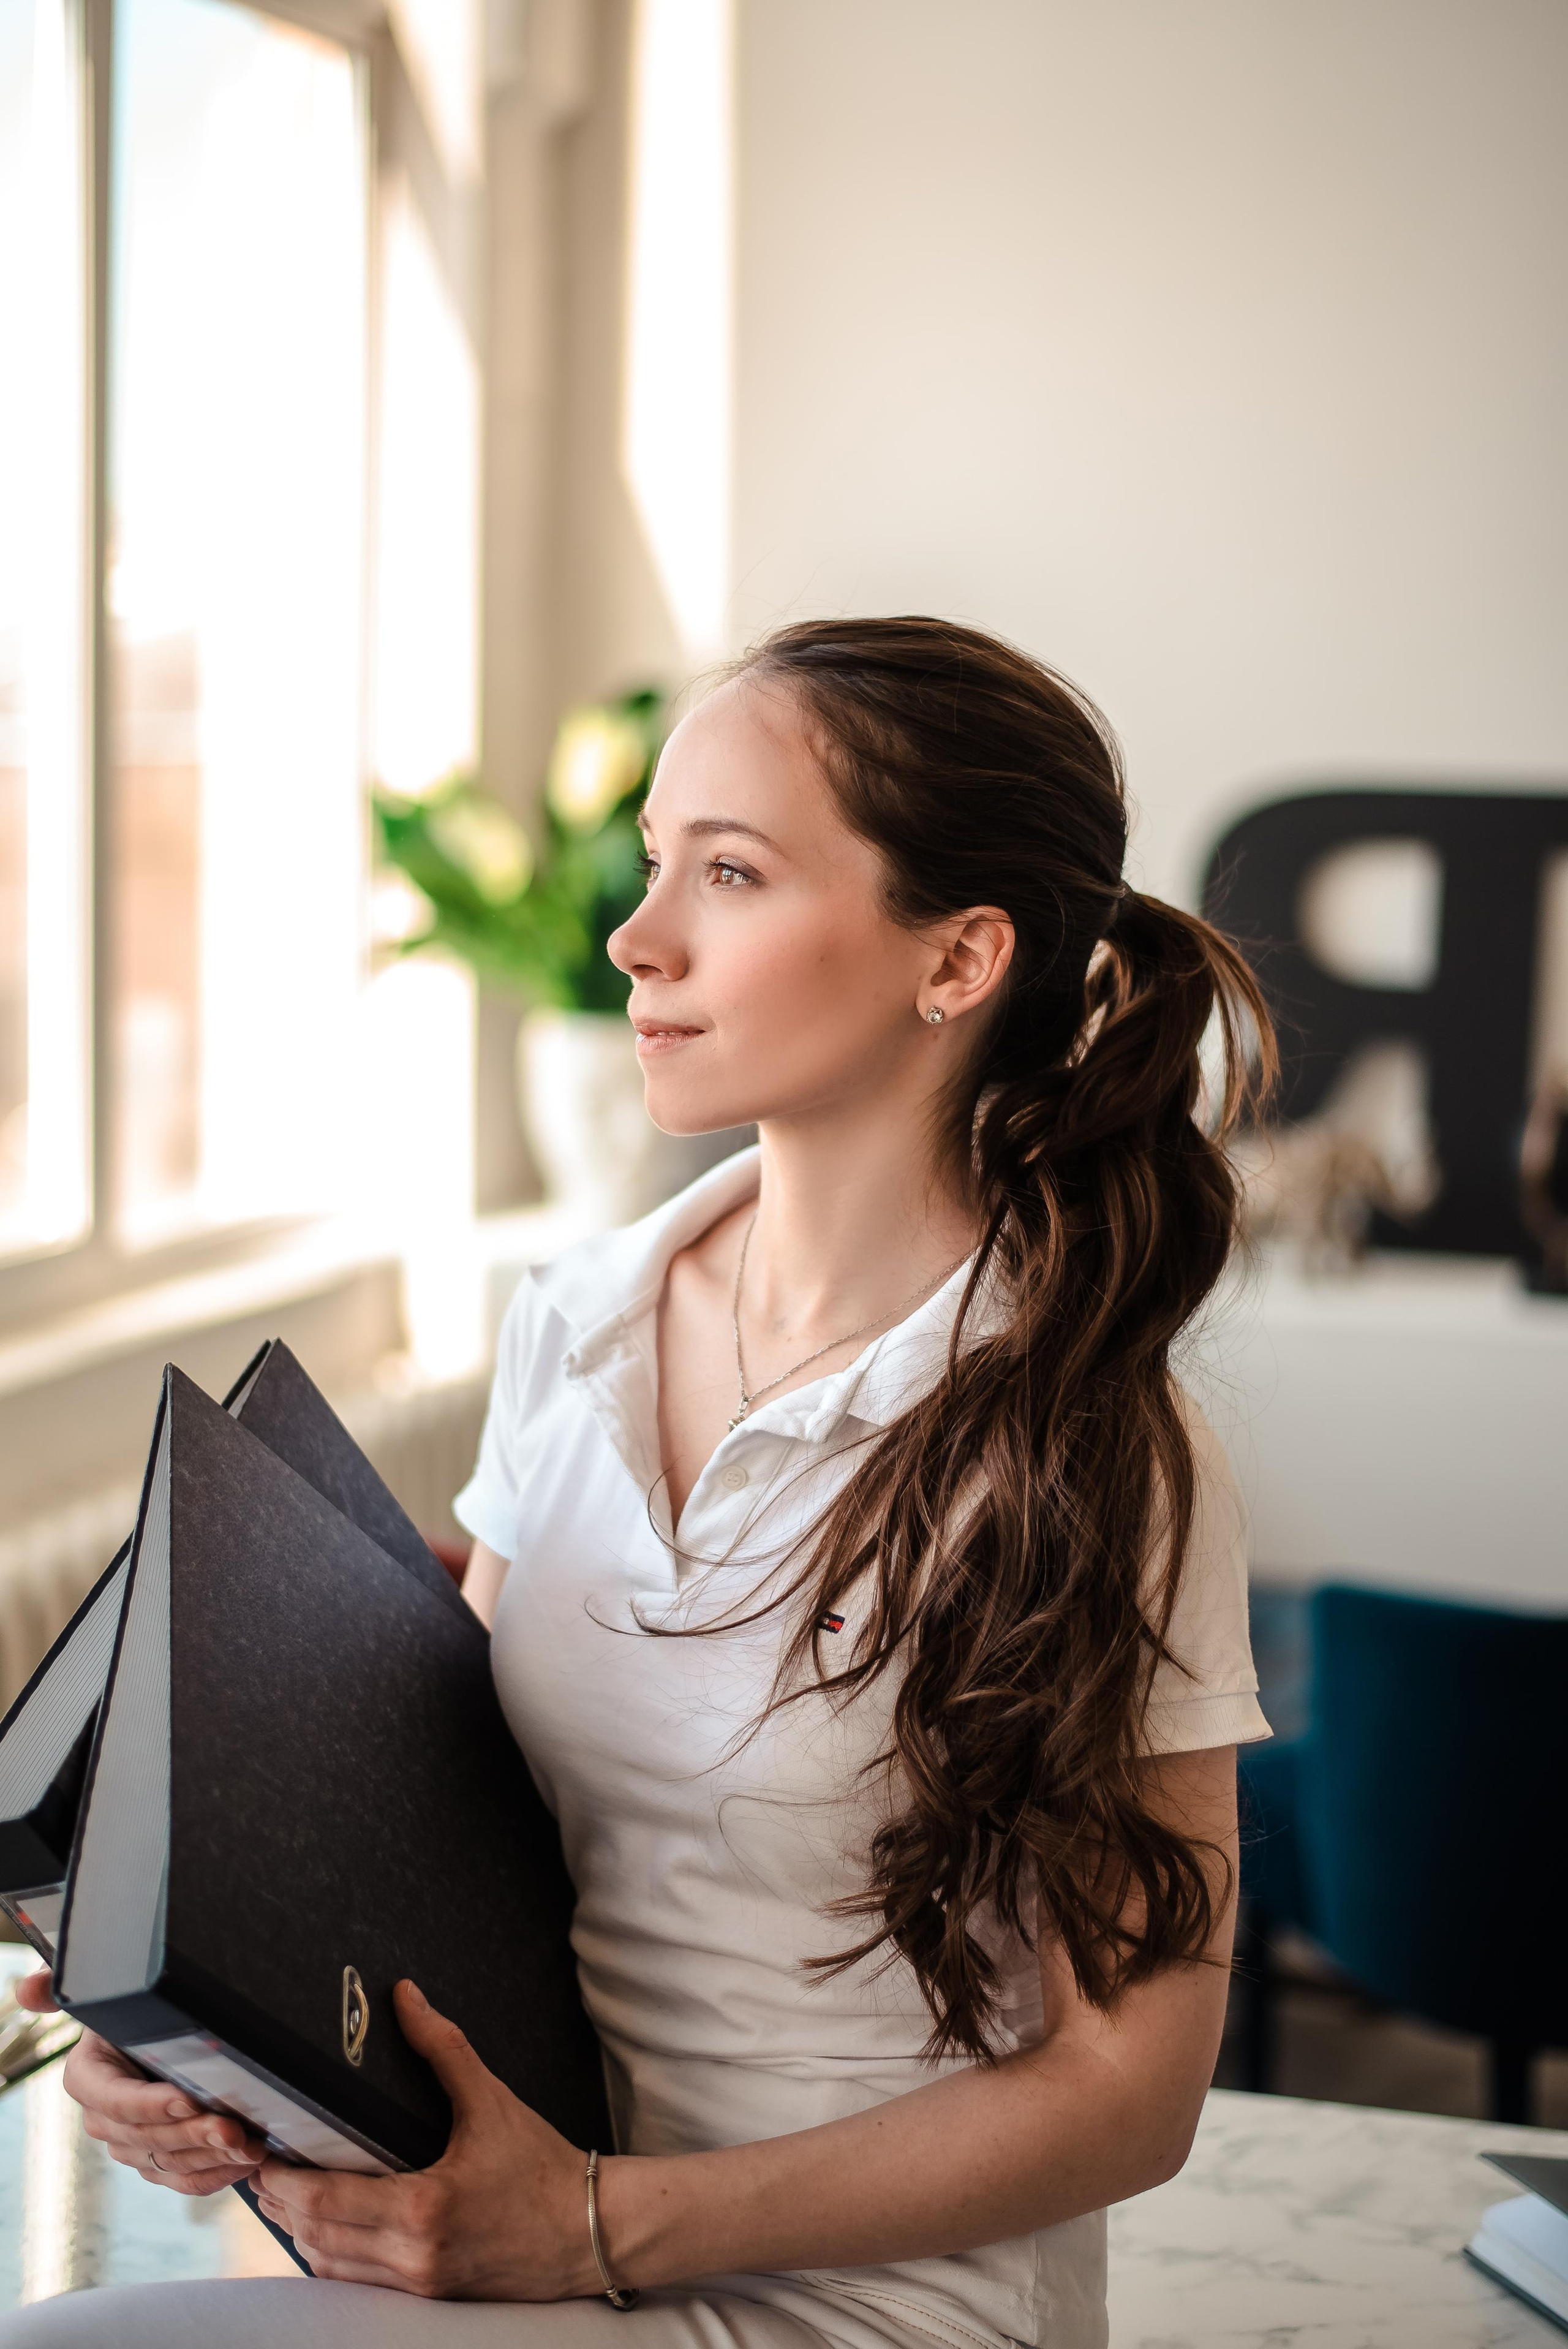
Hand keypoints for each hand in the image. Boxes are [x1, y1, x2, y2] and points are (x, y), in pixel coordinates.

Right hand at [15, 1968, 268, 2194]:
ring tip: (250, 2146)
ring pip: (169, 2162)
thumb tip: (28, 1988)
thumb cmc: (136, 2008)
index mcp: (87, 2079)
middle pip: (147, 2136)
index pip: (115, 2100)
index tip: (187, 2097)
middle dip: (192, 2133)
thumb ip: (63, 1988)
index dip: (149, 2104)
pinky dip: (215, 2174)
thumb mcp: (108, 1993)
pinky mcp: (157, 2160)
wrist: (161, 2034)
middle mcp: (104, 2119)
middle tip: (233, 2128)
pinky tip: (243, 2164)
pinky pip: (183, 2179)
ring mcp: (130, 2145)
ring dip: (211, 2156)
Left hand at [255, 1980, 600, 2298]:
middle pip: (316, 2237)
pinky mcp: (430, 2297)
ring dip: (302, 2234)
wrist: (588, 2231)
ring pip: (332, 2266)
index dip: (283, 2182)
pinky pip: (360, 2283)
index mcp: (423, 2208)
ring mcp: (420, 2283)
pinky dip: (333, 2256)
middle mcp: (415, 2255)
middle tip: (263, 2170)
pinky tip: (327, 2229)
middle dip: (282, 2205)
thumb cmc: (541, 2166)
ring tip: (286, 2197)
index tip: (263, 2155)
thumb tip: (405, 1996)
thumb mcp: (492, 2101)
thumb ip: (443, 2048)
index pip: (325, 2202)